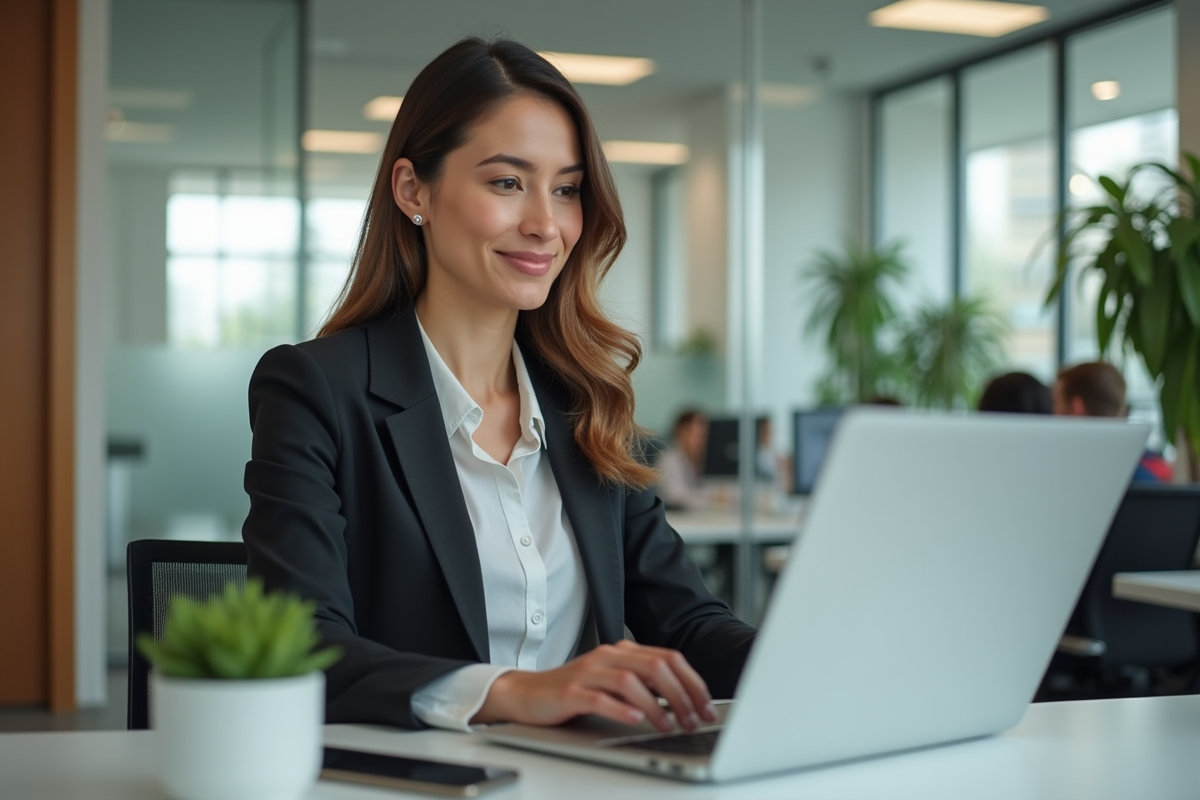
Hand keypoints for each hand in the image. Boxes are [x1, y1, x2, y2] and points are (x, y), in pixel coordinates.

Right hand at [472, 640, 717, 731]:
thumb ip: (644, 685)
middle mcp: (609, 655)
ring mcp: (589, 671)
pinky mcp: (571, 691)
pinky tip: (636, 720)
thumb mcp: (614, 683)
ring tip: (669, 726)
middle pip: (656, 666)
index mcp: (623, 651)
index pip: (669, 658)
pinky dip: (621, 708)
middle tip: (694, 721)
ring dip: (657, 705)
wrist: (527, 694)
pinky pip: (600, 697)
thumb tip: (685, 702)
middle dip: (682, 695)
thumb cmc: (574, 691)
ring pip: (631, 680)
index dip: (693, 683)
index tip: (707, 709)